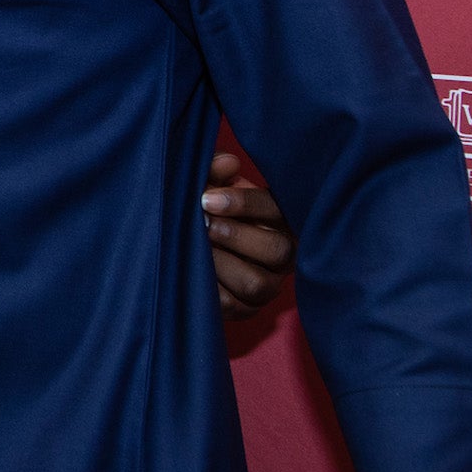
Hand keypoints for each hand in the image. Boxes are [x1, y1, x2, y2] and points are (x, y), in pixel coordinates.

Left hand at [202, 152, 295, 318]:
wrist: (188, 244)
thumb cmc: (207, 206)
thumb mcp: (212, 184)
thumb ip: (216, 169)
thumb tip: (227, 162)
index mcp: (280, 218)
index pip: (275, 209)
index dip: (243, 203)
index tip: (206, 199)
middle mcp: (283, 253)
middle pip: (277, 249)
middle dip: (235, 236)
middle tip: (202, 225)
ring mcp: (268, 285)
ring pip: (256, 283)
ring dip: (220, 264)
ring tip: (191, 250)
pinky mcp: (247, 309)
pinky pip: (232, 305)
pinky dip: (207, 289)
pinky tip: (188, 271)